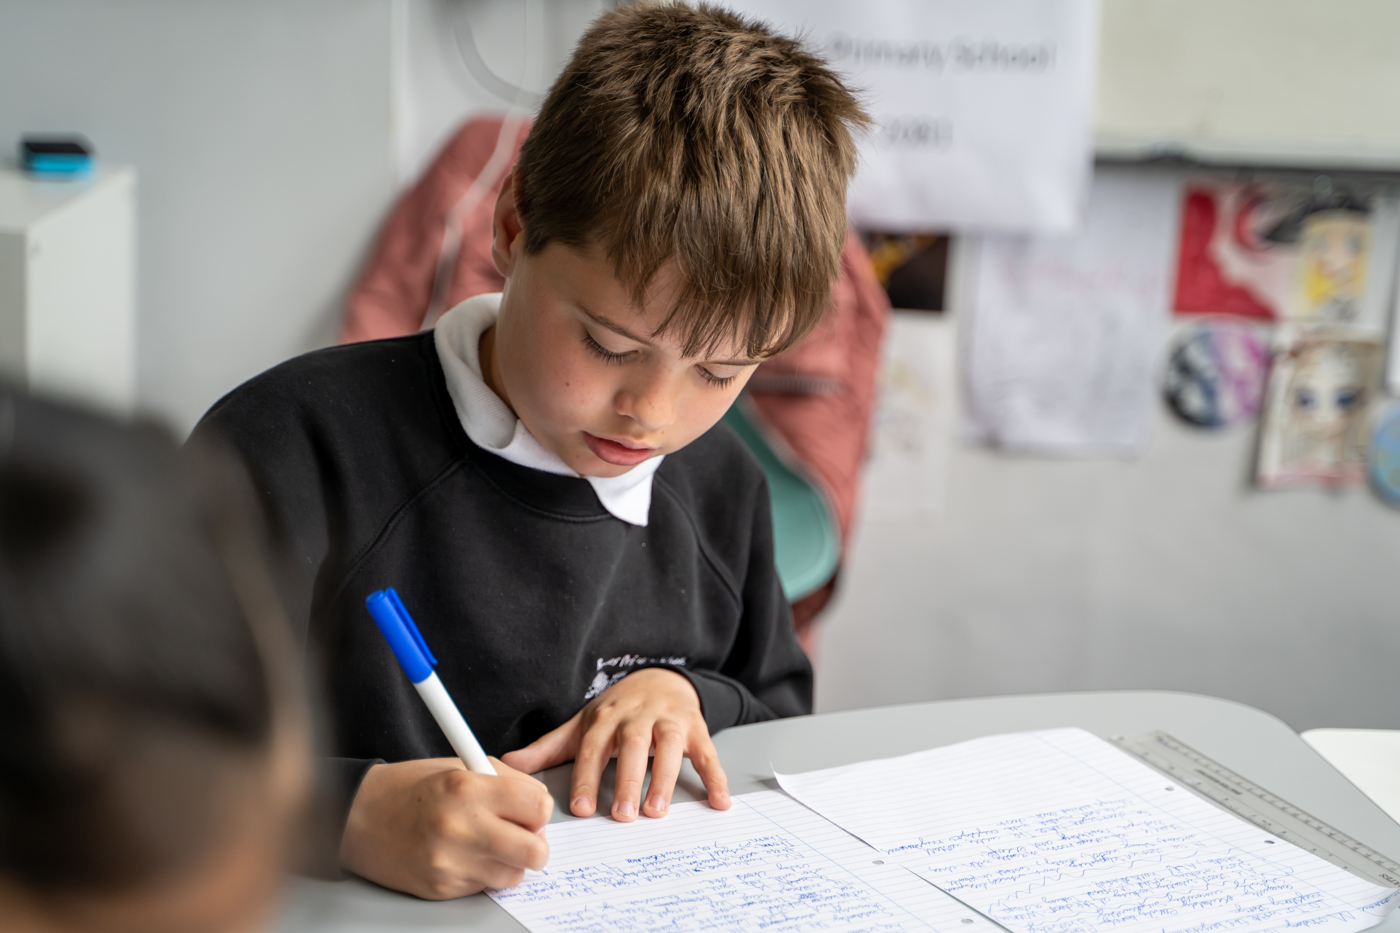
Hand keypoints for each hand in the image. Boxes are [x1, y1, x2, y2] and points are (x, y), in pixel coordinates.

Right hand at [339, 756, 551, 899]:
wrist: (359, 818)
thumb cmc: (410, 788)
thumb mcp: (461, 765)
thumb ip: (506, 780)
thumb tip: (539, 804)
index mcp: (468, 789)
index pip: (538, 806)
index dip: (538, 808)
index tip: (528, 808)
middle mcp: (461, 828)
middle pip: (536, 851)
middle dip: (536, 842)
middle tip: (522, 833)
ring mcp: (451, 863)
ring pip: (514, 875)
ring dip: (510, 861)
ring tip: (488, 843)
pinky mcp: (442, 888)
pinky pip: (485, 887)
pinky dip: (484, 873)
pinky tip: (464, 854)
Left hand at [501, 668, 729, 820]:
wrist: (660, 678)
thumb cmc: (617, 711)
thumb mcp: (582, 725)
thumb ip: (548, 747)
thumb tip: (505, 764)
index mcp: (605, 719)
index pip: (593, 749)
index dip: (587, 777)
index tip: (582, 808)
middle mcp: (637, 718)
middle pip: (632, 747)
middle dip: (627, 779)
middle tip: (623, 814)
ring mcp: (668, 722)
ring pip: (668, 747)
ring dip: (664, 778)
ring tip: (657, 809)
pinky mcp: (695, 729)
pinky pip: (707, 753)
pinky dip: (715, 777)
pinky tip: (719, 801)